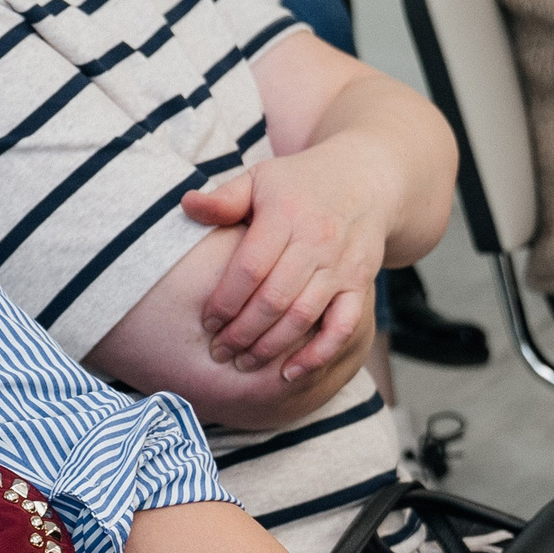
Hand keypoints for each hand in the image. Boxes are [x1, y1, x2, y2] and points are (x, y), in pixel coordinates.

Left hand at [180, 143, 392, 382]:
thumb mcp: (260, 179)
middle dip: (242, 332)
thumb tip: (187, 205)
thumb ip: (224, 198)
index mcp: (285, 215)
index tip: (206, 323)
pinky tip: (291, 373)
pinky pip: (343, 326)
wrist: (366, 180)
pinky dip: (319, 354)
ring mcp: (341, 265)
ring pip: (303, 317)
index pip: (249, 268)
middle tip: (218, 353)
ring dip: (271, 347)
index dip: (225, 301)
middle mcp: (316, 241)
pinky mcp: (360, 284)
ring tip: (244, 364)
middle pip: (274, 299)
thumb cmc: (298, 183)